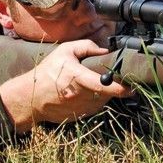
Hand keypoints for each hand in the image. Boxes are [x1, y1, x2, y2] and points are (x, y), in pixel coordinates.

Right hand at [0, 40, 132, 132]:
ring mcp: (81, 108)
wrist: (30, 98)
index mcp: (77, 78)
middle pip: (107, 92)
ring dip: (104, 93)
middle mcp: (81, 95)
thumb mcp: (63, 52)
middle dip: (113, 87)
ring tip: (92, 84)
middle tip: (112, 79)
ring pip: (103, 100)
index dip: (120, 88)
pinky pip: (95, 107)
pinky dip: (96, 100)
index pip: (103, 85)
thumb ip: (86, 46)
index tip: (131, 88)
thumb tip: (105, 50)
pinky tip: (85, 93)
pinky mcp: (81, 116)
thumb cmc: (47, 72)